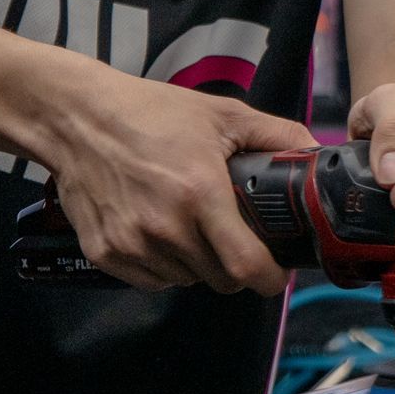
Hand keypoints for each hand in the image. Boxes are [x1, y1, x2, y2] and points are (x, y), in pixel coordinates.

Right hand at [40, 68, 316, 294]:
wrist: (75, 117)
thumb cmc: (149, 112)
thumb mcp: (221, 114)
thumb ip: (277, 136)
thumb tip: (318, 153)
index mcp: (200, 195)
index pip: (247, 268)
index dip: (270, 278)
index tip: (276, 271)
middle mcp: (165, 228)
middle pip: (220, 281)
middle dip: (235, 266)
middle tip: (232, 237)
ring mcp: (132, 245)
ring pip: (186, 281)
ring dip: (197, 264)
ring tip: (189, 224)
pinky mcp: (106, 254)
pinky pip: (152, 279)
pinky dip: (163, 265)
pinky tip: (158, 229)